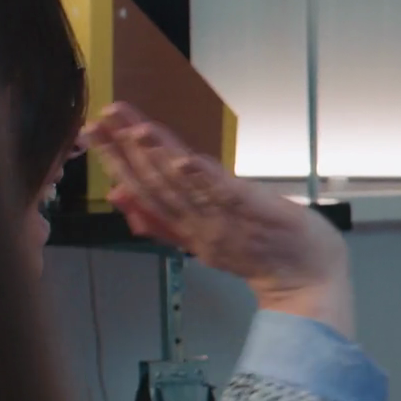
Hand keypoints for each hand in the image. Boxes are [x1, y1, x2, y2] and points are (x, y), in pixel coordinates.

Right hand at [88, 102, 353, 336]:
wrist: (308, 280)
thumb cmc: (261, 253)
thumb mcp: (202, 238)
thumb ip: (160, 221)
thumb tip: (118, 195)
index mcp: (186, 230)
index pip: (141, 192)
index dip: (114, 162)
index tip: (92, 132)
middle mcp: (199, 225)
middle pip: (155, 186)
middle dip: (126, 152)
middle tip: (101, 120)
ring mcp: (226, 219)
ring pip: (184, 187)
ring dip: (158, 157)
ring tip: (135, 129)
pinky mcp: (255, 211)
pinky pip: (223, 194)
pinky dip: (201, 177)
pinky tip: (181, 157)